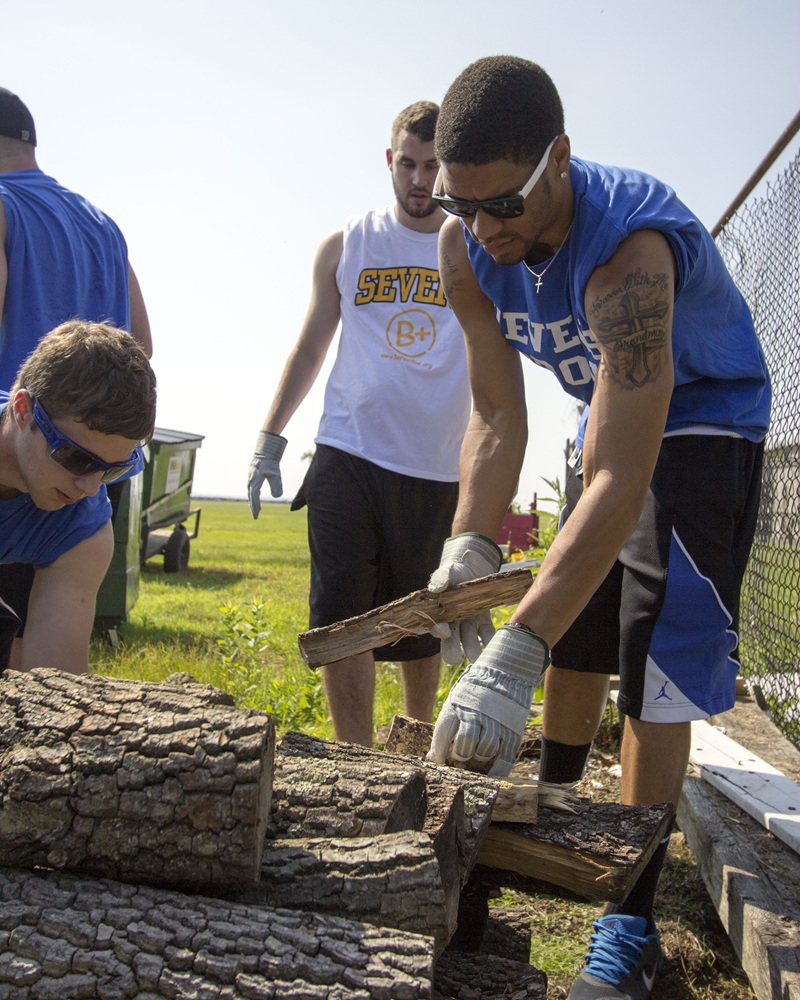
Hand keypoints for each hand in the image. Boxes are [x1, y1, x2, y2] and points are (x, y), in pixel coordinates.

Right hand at [247, 431, 287, 518]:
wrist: (266, 449)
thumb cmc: (271, 461)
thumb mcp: (275, 474)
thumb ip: (276, 485)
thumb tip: (277, 497)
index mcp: (254, 481)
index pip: (254, 497)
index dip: (255, 507)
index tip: (256, 516)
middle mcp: (250, 480)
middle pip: (250, 496)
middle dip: (253, 506)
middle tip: (256, 515)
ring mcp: (250, 476)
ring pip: (250, 492)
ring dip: (253, 500)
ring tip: (257, 509)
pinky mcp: (252, 474)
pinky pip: (252, 487)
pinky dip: (253, 494)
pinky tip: (257, 496)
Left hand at [427, 623, 548, 776]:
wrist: (506, 670)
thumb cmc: (476, 690)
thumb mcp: (456, 700)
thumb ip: (445, 728)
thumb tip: (431, 758)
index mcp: (457, 706)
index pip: (443, 736)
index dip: (439, 752)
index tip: (437, 762)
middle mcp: (476, 715)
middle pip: (463, 747)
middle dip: (460, 755)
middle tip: (460, 756)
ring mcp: (496, 723)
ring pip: (483, 752)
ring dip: (478, 757)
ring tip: (477, 751)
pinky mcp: (513, 730)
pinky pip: (504, 758)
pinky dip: (498, 770)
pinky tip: (492, 774)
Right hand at [428, 533, 502, 663]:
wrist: (473, 568)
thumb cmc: (454, 571)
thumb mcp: (447, 571)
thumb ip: (441, 578)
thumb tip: (435, 588)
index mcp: (440, 613)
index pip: (435, 626)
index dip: (438, 630)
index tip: (444, 631)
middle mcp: (453, 623)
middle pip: (450, 641)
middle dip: (452, 651)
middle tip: (456, 659)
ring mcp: (468, 623)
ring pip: (468, 640)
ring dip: (472, 648)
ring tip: (475, 655)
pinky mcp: (483, 620)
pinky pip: (486, 633)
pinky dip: (489, 639)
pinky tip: (493, 643)